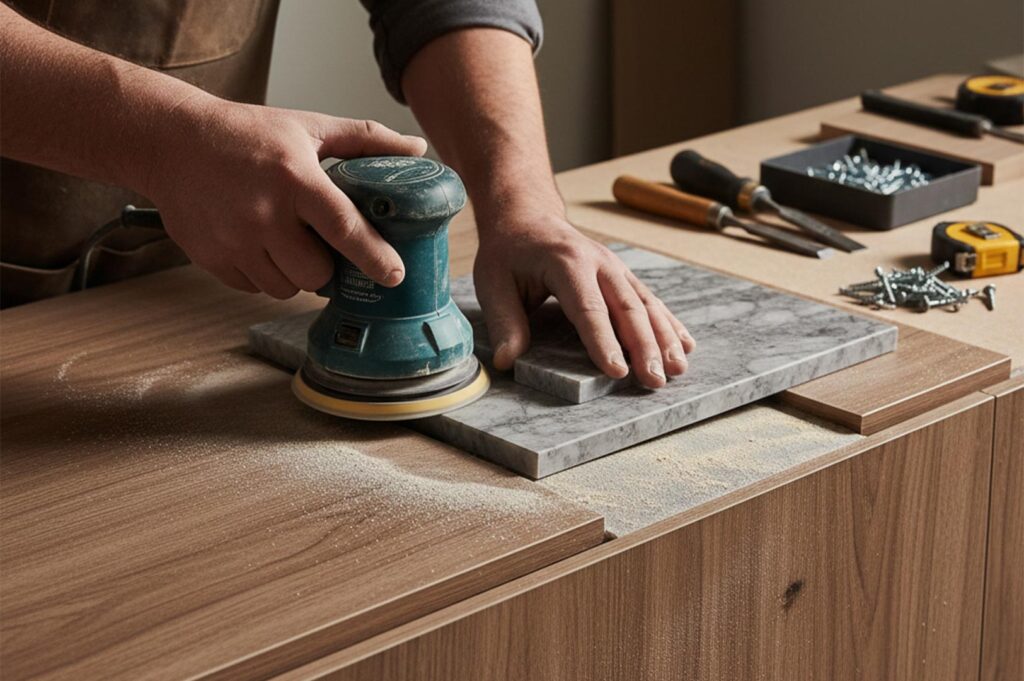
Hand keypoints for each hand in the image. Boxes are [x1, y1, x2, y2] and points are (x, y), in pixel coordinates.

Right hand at [145, 95, 427, 297]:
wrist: (170, 142)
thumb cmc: (247, 134)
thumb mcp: (308, 126)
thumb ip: (365, 140)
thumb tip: (418, 150)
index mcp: (294, 178)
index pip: (344, 227)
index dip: (373, 256)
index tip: (395, 276)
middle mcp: (263, 213)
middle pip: (316, 273)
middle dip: (327, 267)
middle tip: (321, 246)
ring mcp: (234, 240)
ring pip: (285, 288)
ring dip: (295, 274)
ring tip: (286, 242)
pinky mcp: (211, 258)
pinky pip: (254, 288)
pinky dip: (263, 275)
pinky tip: (258, 245)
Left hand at [473, 213, 695, 388]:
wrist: (528, 216)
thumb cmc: (508, 252)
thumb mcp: (492, 283)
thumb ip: (504, 322)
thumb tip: (507, 361)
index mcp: (566, 263)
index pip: (588, 308)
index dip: (603, 341)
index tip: (617, 371)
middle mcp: (598, 262)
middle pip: (627, 308)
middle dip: (645, 347)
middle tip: (655, 381)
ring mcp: (615, 268)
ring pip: (645, 305)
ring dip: (664, 338)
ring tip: (678, 369)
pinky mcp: (622, 275)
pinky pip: (650, 300)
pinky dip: (669, 323)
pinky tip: (685, 344)